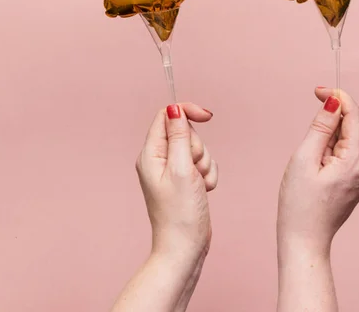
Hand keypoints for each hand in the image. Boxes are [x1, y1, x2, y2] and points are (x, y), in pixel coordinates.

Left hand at [111, 103, 217, 311]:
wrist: (185, 248)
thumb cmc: (180, 214)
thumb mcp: (182, 169)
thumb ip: (180, 136)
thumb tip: (174, 109)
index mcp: (151, 154)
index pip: (166, 116)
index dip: (187, 112)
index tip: (207, 116)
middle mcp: (158, 159)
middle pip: (185, 132)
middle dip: (198, 147)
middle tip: (194, 168)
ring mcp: (172, 170)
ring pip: (197, 148)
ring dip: (205, 163)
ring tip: (199, 184)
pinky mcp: (184, 179)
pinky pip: (202, 164)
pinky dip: (207, 174)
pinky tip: (204, 190)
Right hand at [277, 87, 358, 255]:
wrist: (303, 241)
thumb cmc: (299, 203)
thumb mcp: (304, 158)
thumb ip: (321, 127)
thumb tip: (334, 101)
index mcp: (356, 161)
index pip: (354, 115)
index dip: (338, 97)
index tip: (317, 90)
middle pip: (351, 127)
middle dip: (329, 121)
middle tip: (306, 138)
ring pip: (346, 140)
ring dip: (327, 138)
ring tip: (308, 162)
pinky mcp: (356, 181)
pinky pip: (344, 154)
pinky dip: (329, 150)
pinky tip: (315, 167)